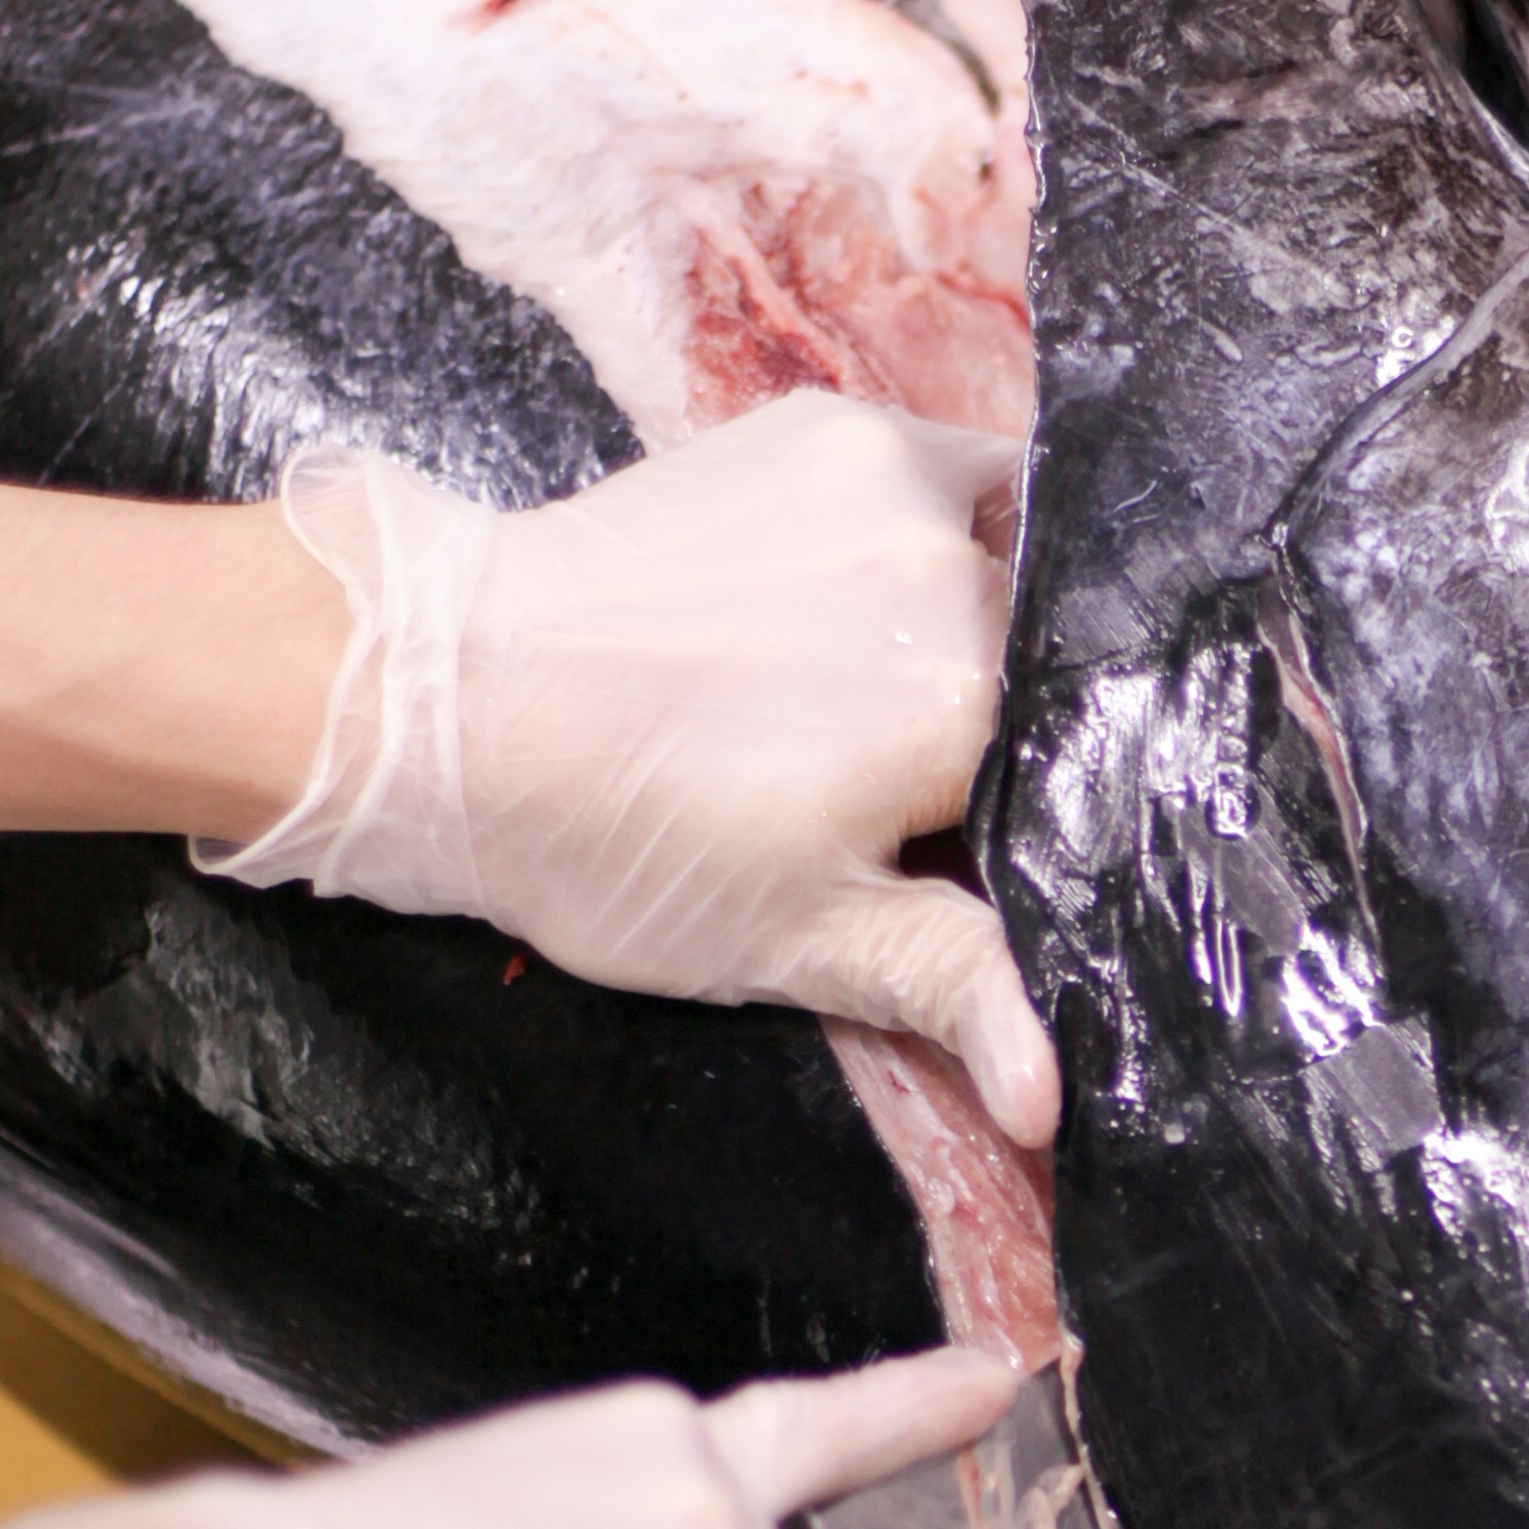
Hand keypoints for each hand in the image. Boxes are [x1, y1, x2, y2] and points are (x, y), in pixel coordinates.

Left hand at [208, 390, 1057, 1144]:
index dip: (1037, 797)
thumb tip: (1052, 1102)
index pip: (1081, 752)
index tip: (976, 826)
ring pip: (1006, 545)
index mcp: (967, 701)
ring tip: (864, 676)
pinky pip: (936, 473)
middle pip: (1047, 645)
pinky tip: (843, 595)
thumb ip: (955, 987)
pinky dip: (919, 531)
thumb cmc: (615, 839)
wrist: (447, 700)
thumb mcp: (794, 940)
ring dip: (975, 607)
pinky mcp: (825, 427)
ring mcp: (888, 478)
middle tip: (896, 763)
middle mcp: (951, 564)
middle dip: (1002, 705)